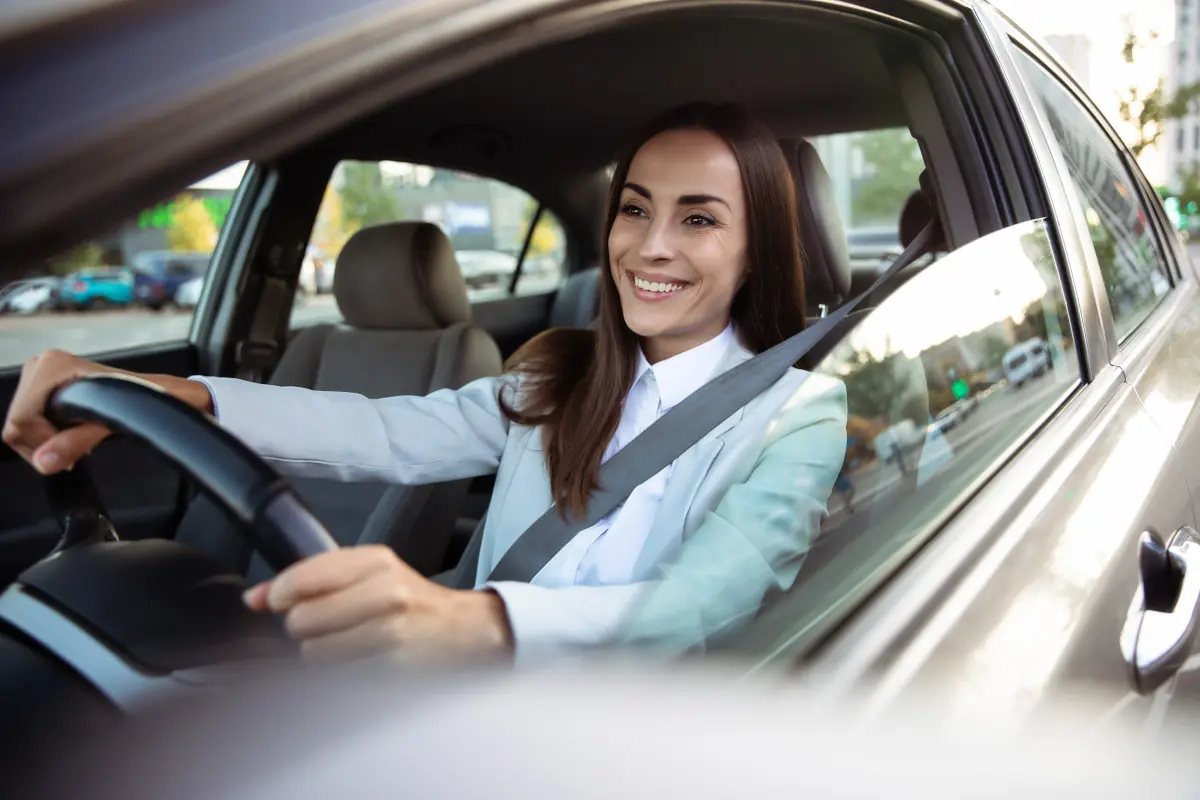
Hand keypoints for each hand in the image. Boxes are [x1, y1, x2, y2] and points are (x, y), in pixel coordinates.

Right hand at [2, 349, 215, 474]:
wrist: (156, 393)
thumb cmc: (140, 401)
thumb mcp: (108, 424)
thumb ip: (75, 441)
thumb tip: (44, 461)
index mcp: (52, 366)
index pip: (21, 419)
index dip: (41, 443)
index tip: (69, 454)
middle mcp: (41, 365)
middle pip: (17, 424)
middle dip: (43, 444)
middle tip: (77, 450)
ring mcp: (40, 376)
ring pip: (20, 426)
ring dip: (46, 441)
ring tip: (78, 441)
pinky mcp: (43, 388)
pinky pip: (29, 423)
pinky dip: (47, 435)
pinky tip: (71, 434)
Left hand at [243, 545, 513, 664]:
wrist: (463, 630)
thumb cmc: (410, 602)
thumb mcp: (368, 575)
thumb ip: (310, 581)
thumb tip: (252, 599)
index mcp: (375, 560)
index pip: (302, 577)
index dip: (279, 595)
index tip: (279, 603)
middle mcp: (385, 591)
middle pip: (301, 619)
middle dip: (303, 628)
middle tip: (326, 626)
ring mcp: (390, 630)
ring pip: (314, 652)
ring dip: (320, 654)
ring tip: (346, 644)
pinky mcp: (391, 664)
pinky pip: (336, 675)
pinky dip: (339, 672)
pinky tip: (361, 660)